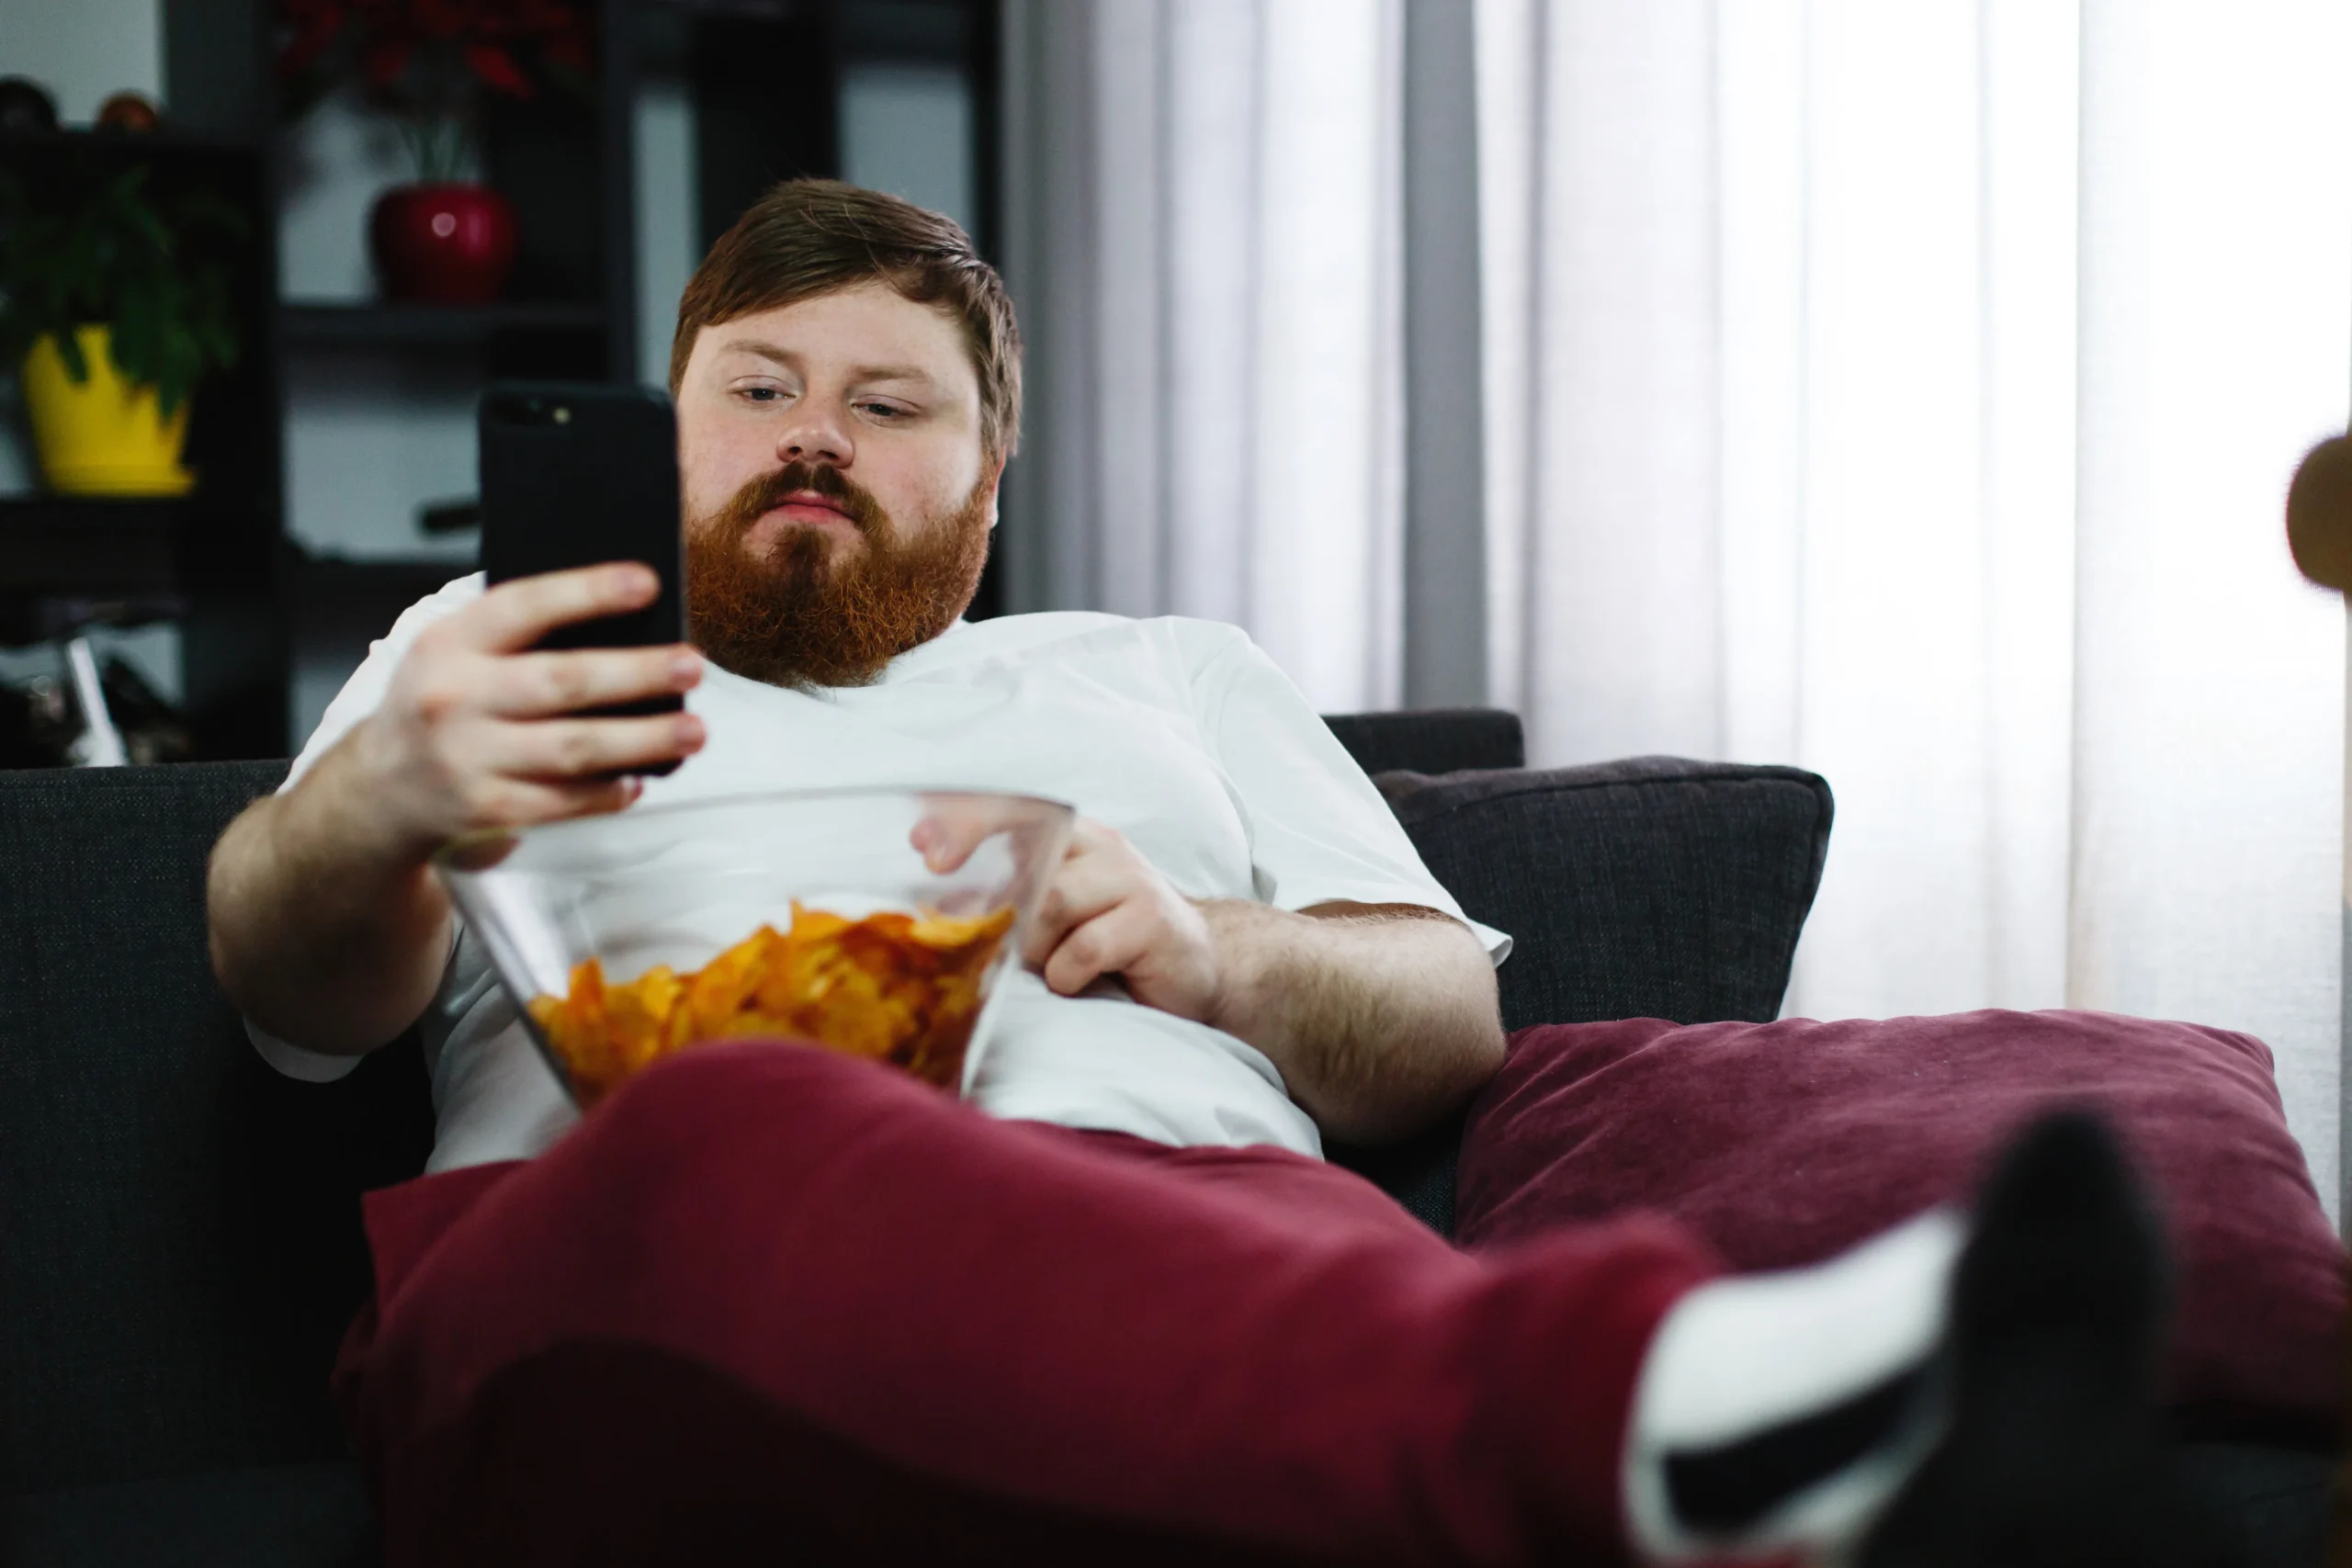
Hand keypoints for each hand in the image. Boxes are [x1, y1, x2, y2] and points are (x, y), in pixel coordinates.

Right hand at [350, 563, 704, 851]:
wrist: (379, 789)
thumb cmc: (441, 704)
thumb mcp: (455, 654)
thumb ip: (517, 636)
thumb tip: (624, 626)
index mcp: (449, 643)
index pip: (524, 606)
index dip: (588, 592)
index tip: (648, 583)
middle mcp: (453, 699)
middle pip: (563, 682)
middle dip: (637, 673)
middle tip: (692, 665)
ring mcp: (468, 760)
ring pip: (573, 748)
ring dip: (643, 740)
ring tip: (693, 730)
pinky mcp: (486, 811)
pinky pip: (564, 802)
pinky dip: (608, 792)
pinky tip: (641, 779)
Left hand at [916, 812, 1221, 1020]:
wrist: (1196, 965)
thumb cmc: (1112, 940)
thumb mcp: (1057, 910)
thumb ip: (1012, 896)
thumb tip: (940, 907)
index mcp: (1074, 837)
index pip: (1015, 810)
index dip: (966, 821)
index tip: (923, 847)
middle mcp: (1102, 847)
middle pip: (1030, 855)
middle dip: (990, 895)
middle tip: (967, 927)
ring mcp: (1130, 881)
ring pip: (1052, 902)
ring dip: (1035, 945)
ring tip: (1047, 965)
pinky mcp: (1151, 922)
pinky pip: (1085, 948)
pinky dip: (1067, 974)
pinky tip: (1076, 983)